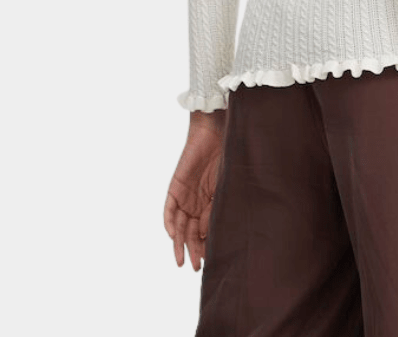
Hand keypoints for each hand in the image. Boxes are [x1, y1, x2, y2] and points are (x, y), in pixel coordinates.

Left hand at [164, 109, 226, 270]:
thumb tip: (211, 233)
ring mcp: (185, 195)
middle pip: (191, 231)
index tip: (209, 261)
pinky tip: (173, 235)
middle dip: (193, 249)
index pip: (206, 230)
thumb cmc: (227, 154)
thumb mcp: (226, 186)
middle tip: (195, 267)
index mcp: (212, 202)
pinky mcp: (175, 187)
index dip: (206, 245)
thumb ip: (218, 207)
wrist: (216, 131)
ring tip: (182, 260)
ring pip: (180, 224)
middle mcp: (197, 202)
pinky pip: (169, 209)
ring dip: (180, 242)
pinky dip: (170, 222)